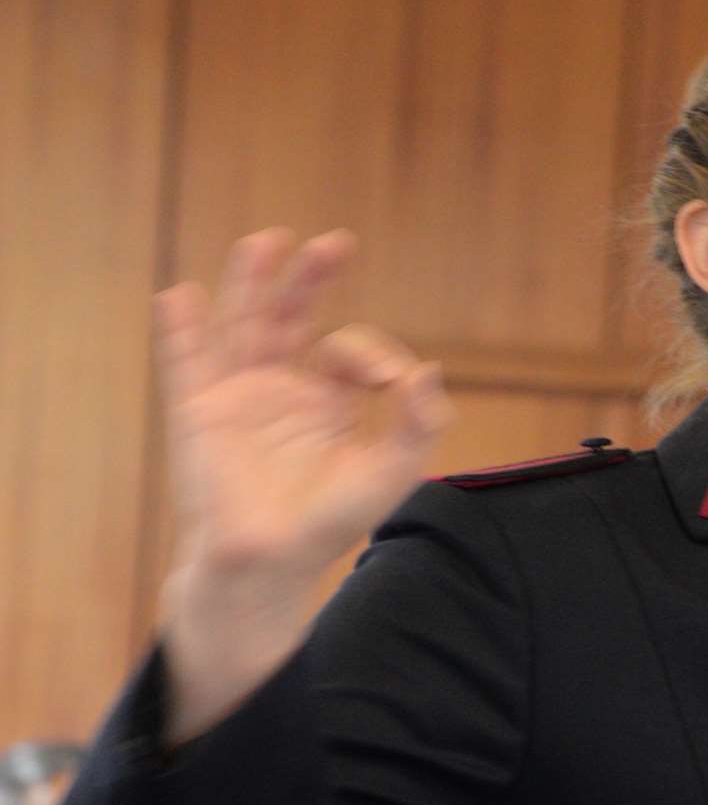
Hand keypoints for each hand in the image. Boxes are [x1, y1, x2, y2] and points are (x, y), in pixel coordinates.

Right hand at [156, 227, 452, 741]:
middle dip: (311, 282)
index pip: (346, 352)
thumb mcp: (392, 472)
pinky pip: (187, 364)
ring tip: (265, 242)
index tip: (390, 381)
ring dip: (252, 285)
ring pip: (242, 327)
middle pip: (292, 320)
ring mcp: (237, 398)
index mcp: (325, 403)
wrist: (271, 563)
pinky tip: (181, 296)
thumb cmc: (330, 523)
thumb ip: (420, 424)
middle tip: (334, 243)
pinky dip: (182, 330)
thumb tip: (429, 371)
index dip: (372, 355)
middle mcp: (279, 392)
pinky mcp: (200, 413)